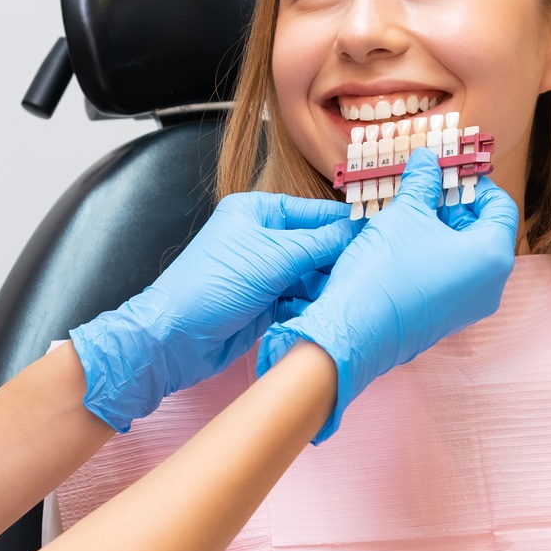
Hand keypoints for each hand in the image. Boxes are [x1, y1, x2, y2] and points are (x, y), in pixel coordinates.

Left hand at [72, 192, 358, 431]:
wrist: (174, 339)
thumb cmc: (212, 287)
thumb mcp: (274, 258)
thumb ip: (319, 244)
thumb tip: (357, 231)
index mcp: (257, 211)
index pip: (313, 213)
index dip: (344, 225)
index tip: (377, 237)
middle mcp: (260, 238)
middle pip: (315, 245)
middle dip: (336, 262)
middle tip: (365, 275)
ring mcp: (262, 272)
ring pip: (309, 275)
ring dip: (325, 287)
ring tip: (345, 298)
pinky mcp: (263, 302)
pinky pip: (299, 299)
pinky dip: (310, 306)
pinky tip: (321, 313)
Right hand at [257, 152, 518, 439]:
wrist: (354, 332)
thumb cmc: (385, 271)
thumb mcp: (404, 214)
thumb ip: (422, 183)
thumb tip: (427, 160)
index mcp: (493, 256)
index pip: (501, 207)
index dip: (475, 183)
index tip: (447, 171)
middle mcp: (491, 285)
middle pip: (484, 230)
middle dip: (454, 205)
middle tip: (423, 187)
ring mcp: (469, 307)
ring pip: (465, 255)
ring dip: (440, 228)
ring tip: (408, 211)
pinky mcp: (446, 318)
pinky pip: (451, 277)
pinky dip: (434, 254)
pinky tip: (403, 242)